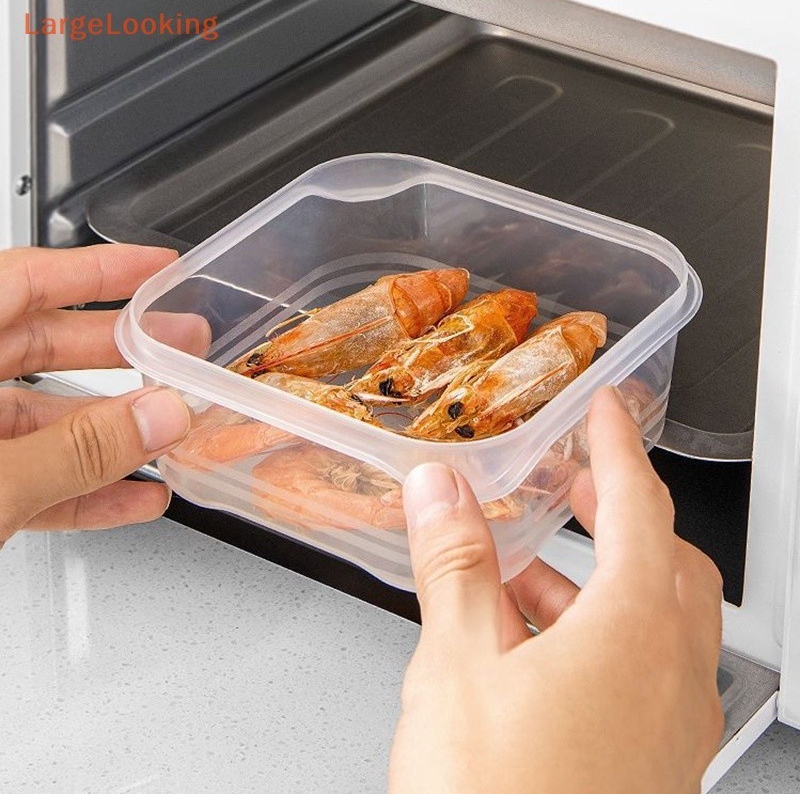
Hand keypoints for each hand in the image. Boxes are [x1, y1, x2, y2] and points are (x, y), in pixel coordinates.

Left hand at [0, 245, 209, 545]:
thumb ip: (77, 450)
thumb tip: (159, 417)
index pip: (24, 282)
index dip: (98, 269)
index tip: (159, 268)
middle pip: (43, 348)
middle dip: (126, 350)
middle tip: (186, 345)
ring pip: (43, 419)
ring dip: (114, 430)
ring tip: (175, 430)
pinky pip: (32, 476)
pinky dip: (83, 486)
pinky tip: (133, 495)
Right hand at [391, 386, 722, 793]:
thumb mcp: (459, 666)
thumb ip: (454, 564)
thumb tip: (441, 491)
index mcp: (633, 632)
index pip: (639, 504)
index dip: (618, 445)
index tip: (609, 408)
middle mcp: (670, 674)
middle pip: (664, 558)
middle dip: (618, 509)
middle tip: (577, 481)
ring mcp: (669, 726)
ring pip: (653, 618)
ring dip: (595, 579)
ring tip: (526, 570)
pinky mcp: (652, 766)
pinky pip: (639, 672)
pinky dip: (594, 636)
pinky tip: (533, 650)